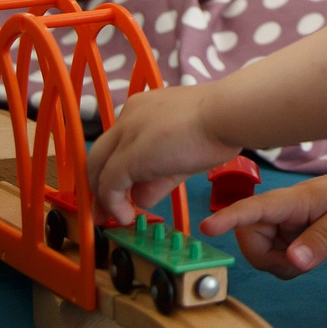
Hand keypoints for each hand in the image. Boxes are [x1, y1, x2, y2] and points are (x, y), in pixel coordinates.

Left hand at [85, 83, 236, 224]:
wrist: (227, 115)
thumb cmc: (218, 127)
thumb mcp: (184, 155)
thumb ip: (161, 176)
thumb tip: (142, 199)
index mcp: (143, 109)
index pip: (120, 144)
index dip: (117, 171)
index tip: (122, 192)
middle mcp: (128, 117)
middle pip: (100, 155)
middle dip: (100, 187)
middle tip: (105, 211)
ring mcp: (126, 135)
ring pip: (99, 170)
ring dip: (105, 199)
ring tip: (118, 218)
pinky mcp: (128, 156)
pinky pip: (109, 185)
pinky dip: (113, 205)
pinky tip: (126, 217)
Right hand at [201, 168, 326, 277]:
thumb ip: (322, 241)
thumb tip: (293, 262)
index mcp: (295, 199)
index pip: (255, 207)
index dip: (229, 217)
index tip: (206, 227)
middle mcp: (284, 210)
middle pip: (249, 238)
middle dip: (265, 259)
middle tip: (298, 262)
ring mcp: (287, 223)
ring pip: (261, 251)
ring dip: (278, 263)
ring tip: (313, 254)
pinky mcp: (292, 234)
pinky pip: (276, 256)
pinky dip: (288, 264)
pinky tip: (310, 254)